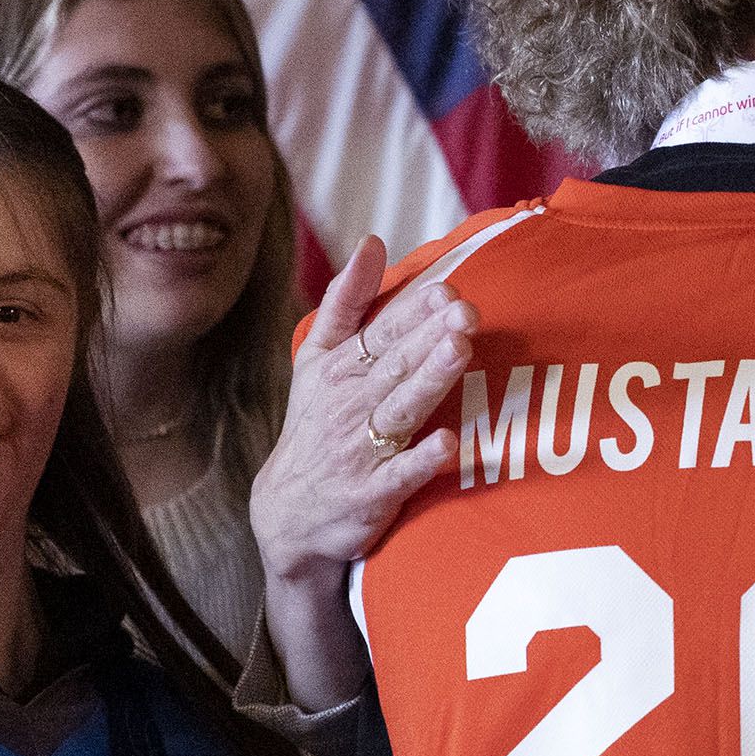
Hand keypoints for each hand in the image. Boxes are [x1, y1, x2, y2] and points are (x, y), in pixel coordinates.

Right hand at [251, 236, 476, 594]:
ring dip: (430, 380)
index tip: (448, 288)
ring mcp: (360, 452)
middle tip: (466, 311)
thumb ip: (348, 301)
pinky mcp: (370, 496)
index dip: (414, 311)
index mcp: (341, 370)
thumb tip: (373, 240)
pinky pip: (398, 477)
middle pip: (395, 366)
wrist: (288, 514)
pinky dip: (420, 461)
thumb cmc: (316, 423)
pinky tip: (447, 443)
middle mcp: (350, 406)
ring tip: (459, 350)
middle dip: (429, 337)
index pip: (381, 334)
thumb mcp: (318, 359)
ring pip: (400, 410)